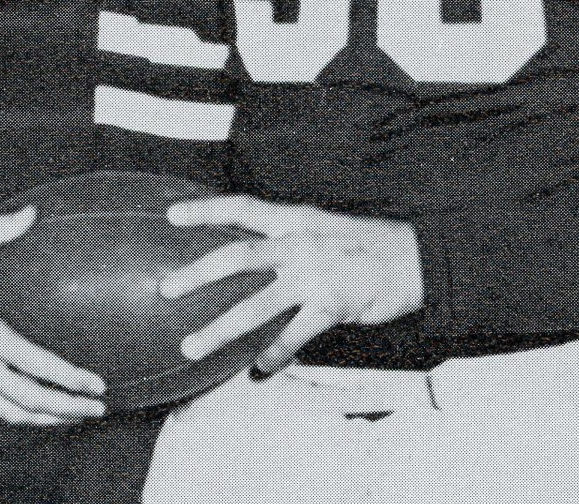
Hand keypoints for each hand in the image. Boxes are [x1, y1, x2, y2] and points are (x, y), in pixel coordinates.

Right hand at [0, 206, 105, 424]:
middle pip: (30, 400)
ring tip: (75, 416)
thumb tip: (31, 212)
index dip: (68, 378)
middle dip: (68, 408)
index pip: (33, 363)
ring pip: (13, 415)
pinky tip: (38, 415)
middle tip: (97, 408)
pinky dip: (21, 419)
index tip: (96, 385)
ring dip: (48, 419)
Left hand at [162, 194, 424, 377]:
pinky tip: (259, 370)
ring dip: (221, 327)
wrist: (414, 259)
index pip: (241, 208)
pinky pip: (295, 334)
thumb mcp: (321, 227)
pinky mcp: (333, 304)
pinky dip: (275, 353)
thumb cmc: (362, 245)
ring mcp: (315, 274)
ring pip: (257, 304)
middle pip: (238, 256)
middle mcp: (298, 243)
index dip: (205, 209)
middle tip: (165, 289)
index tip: (170, 215)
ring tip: (192, 345)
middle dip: (198, 274)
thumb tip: (250, 251)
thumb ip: (286, 236)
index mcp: (294, 219)